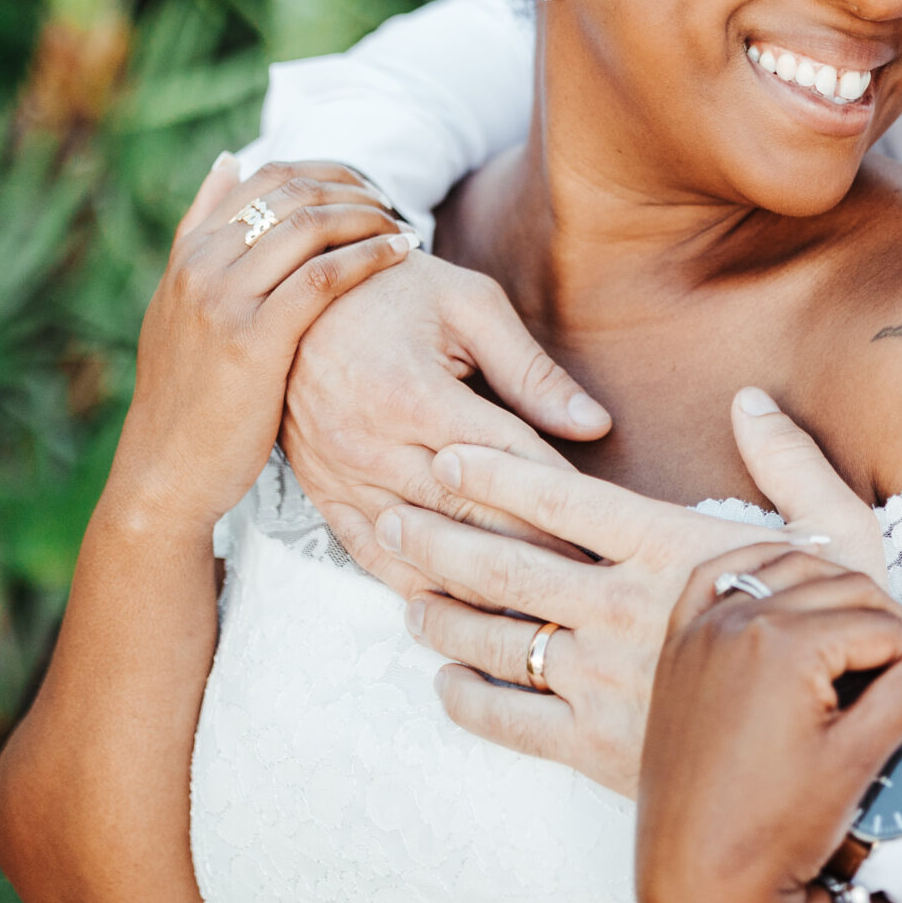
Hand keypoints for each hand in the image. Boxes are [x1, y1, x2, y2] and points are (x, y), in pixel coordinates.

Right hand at [109, 156, 412, 527]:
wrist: (164, 471)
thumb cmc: (188, 396)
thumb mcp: (179, 306)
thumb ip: (201, 235)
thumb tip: (228, 161)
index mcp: (189, 254)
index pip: (266, 176)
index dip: (327, 173)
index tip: (366, 189)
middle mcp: (201, 266)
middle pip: (293, 192)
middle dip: (354, 190)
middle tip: (393, 207)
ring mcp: (223, 300)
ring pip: (311, 226)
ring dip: (369, 218)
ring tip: (404, 230)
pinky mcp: (253, 339)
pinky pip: (324, 277)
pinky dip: (369, 256)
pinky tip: (401, 255)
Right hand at [280, 248, 613, 598]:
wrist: (293, 288)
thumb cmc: (392, 286)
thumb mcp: (469, 304)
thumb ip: (531, 370)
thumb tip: (595, 425)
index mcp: (410, 392)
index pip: (506, 460)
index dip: (562, 499)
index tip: (608, 534)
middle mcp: (369, 443)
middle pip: (469, 514)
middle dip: (533, 553)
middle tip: (590, 586)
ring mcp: (339, 473)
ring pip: (423, 546)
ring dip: (481, 584)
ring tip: (538, 616)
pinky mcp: (319, 490)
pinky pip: (370, 554)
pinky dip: (415, 586)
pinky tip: (458, 614)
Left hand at [381, 391, 889, 792]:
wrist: (855, 766)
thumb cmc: (854, 642)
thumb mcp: (843, 537)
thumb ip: (790, 464)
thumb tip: (749, 401)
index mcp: (673, 551)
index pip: (562, 498)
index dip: (495, 473)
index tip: (447, 456)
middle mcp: (627, 611)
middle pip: (506, 564)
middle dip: (437, 538)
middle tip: (390, 518)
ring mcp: (606, 682)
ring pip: (495, 638)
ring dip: (441, 613)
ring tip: (405, 595)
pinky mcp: (599, 749)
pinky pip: (509, 719)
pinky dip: (466, 699)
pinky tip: (445, 682)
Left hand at [634, 565, 901, 902]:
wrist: (696, 885)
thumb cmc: (773, 834)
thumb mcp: (860, 754)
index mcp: (784, 642)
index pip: (885, 627)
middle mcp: (739, 620)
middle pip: (845, 591)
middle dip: (895, 628)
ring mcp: (704, 631)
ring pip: (790, 571)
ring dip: (837, 590)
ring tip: (876, 638)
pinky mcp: (681, 648)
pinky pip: (721, 578)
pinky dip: (762, 570)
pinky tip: (794, 581)